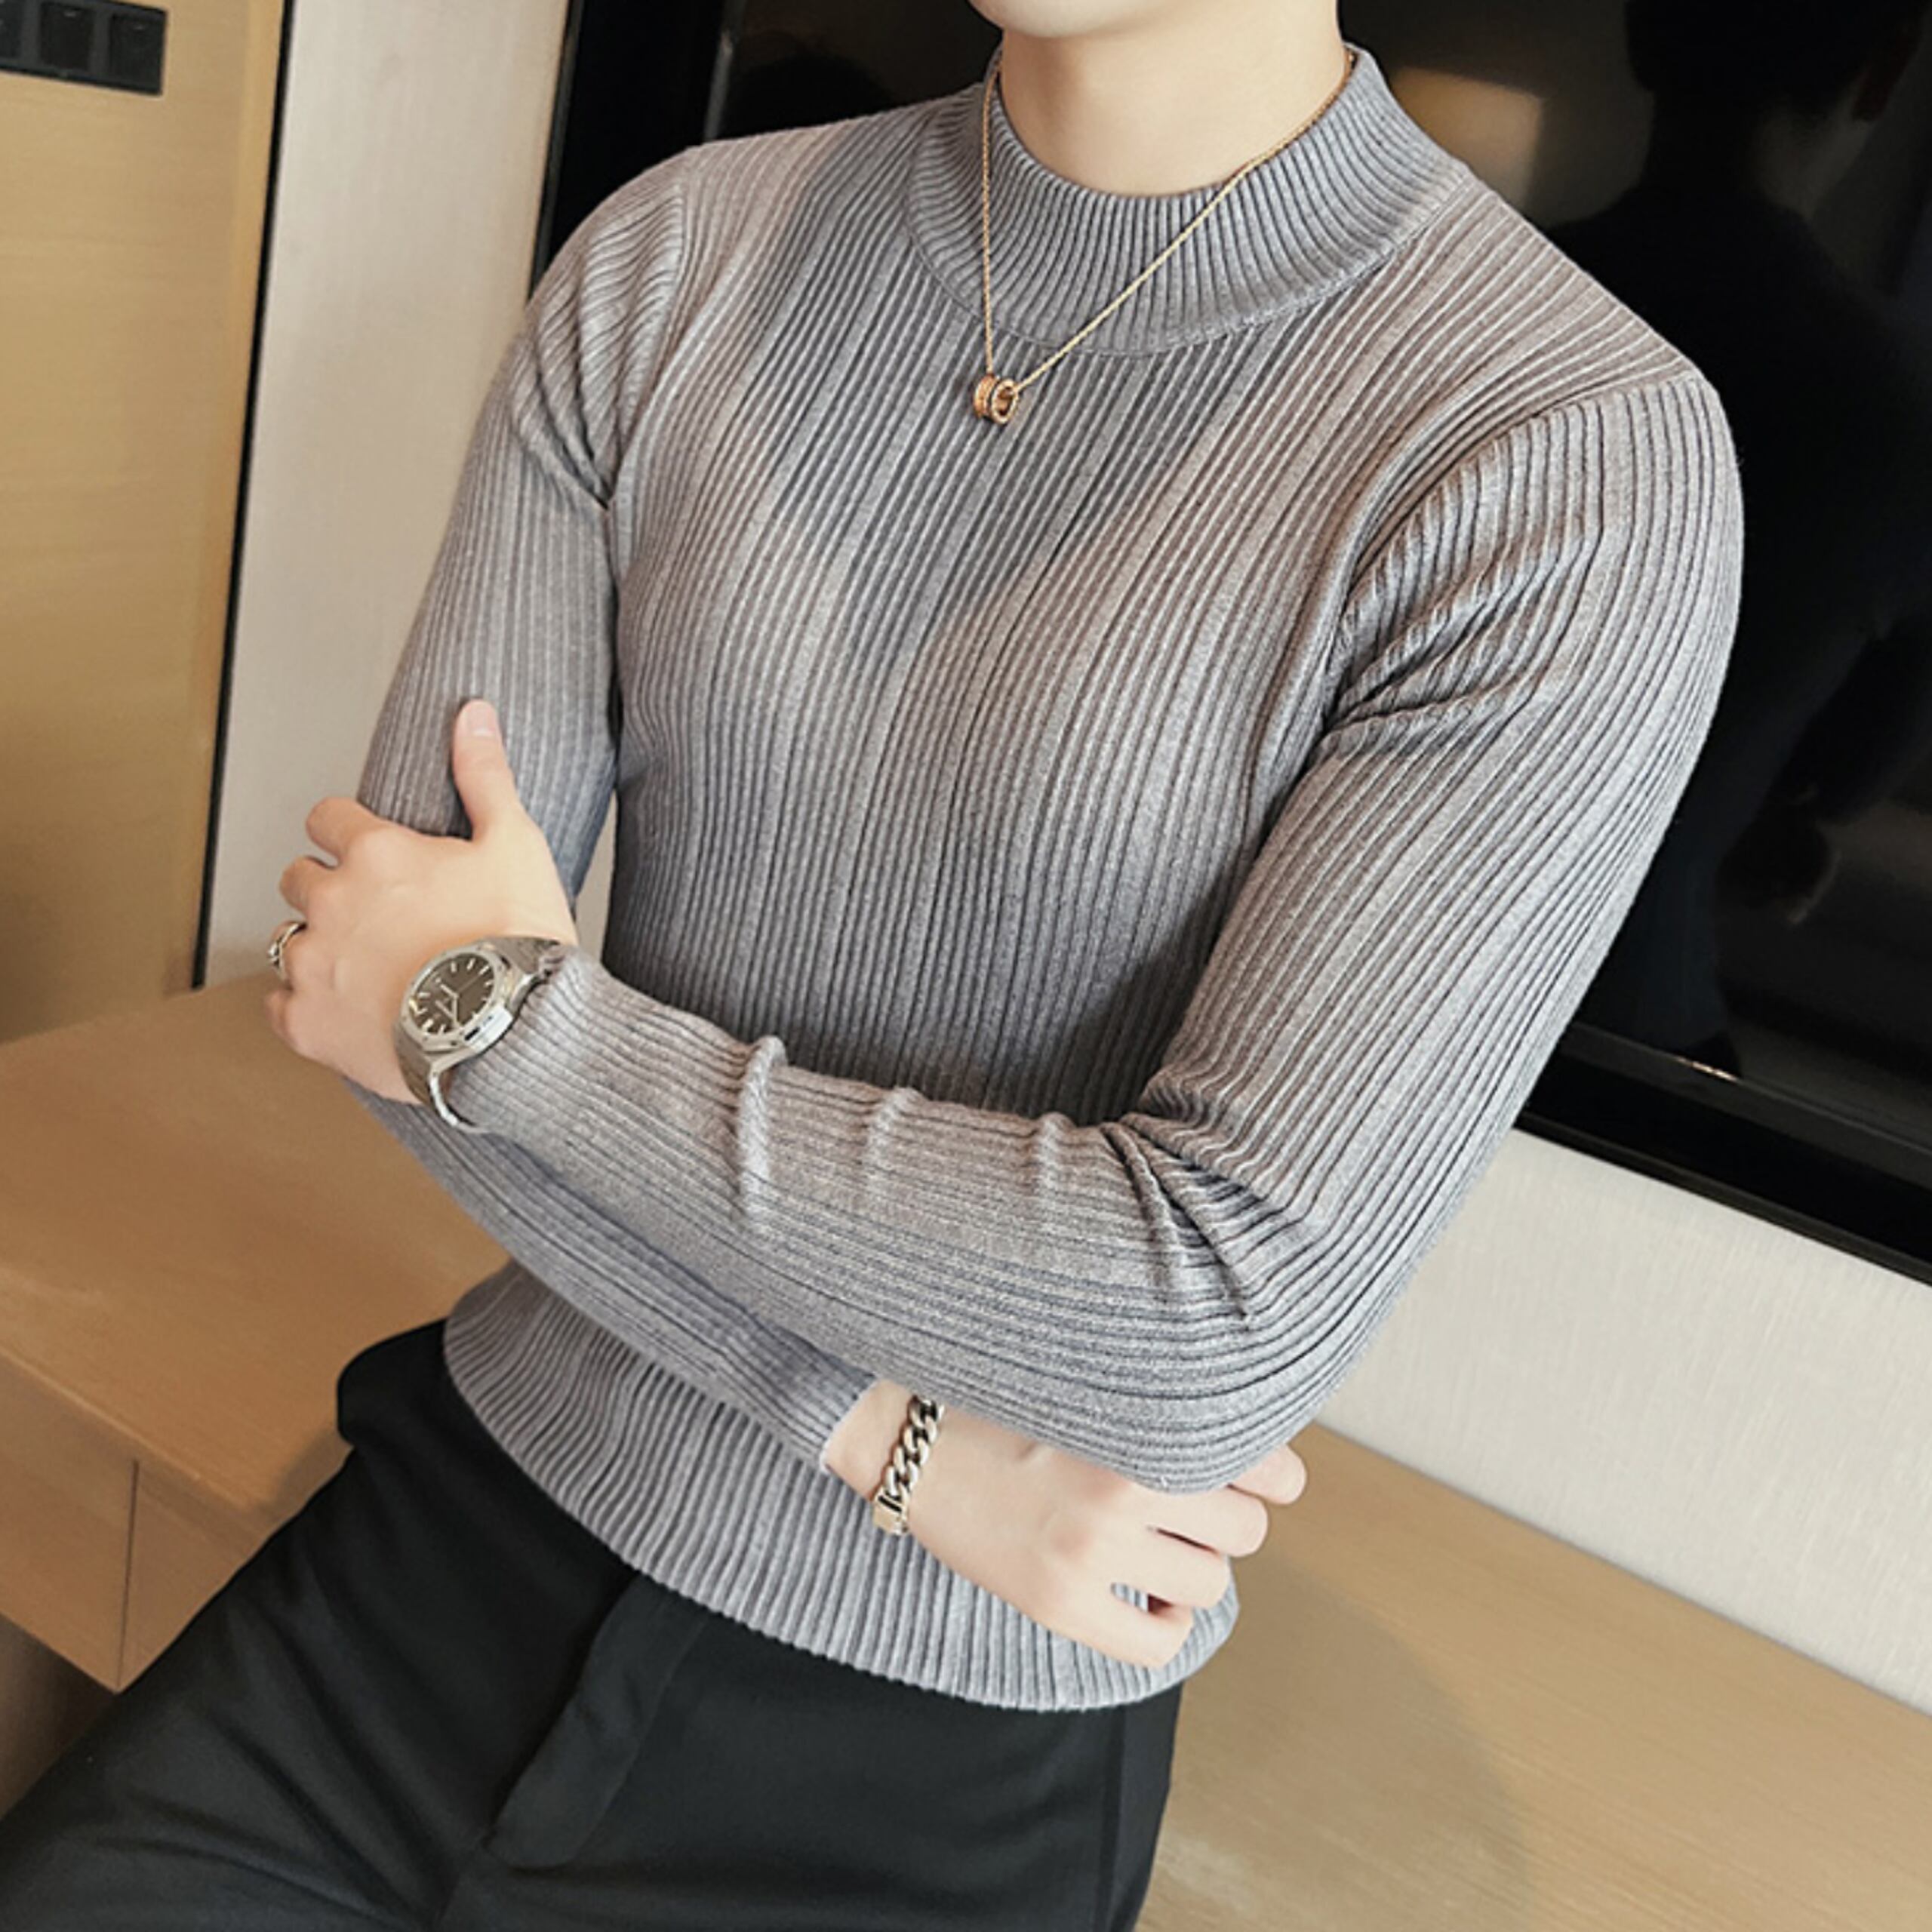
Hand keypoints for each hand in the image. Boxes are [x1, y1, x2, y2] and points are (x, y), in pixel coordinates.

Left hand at [264, 697, 579, 1098]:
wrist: (510, 1031)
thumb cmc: (517, 938)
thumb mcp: (515, 844)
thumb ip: (484, 776)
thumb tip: (473, 713)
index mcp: (375, 854)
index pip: (326, 819)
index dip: (347, 833)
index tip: (369, 852)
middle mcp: (332, 903)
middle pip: (299, 879)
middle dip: (328, 889)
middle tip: (376, 914)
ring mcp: (314, 965)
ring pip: (285, 941)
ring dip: (316, 947)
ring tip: (366, 968)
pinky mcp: (308, 1024)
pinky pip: (279, 1007)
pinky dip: (302, 1007)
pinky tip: (341, 1012)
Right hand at [826, 1381, 1306, 1667]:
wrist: (906, 1431)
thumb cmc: (1005, 1391)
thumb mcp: (1095, 1375)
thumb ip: (1168, 1400)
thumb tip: (1266, 1453)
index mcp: (1143, 1417)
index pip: (1272, 1468)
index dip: (1273, 1475)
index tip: (1254, 1474)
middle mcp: (1126, 1484)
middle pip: (1246, 1529)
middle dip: (1227, 1519)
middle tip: (1187, 1503)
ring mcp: (1091, 1550)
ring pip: (1210, 1583)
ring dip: (1195, 1566)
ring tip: (1158, 1544)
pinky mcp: (1058, 1603)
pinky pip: (1158, 1642)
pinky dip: (1166, 1624)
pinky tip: (1147, 1596)